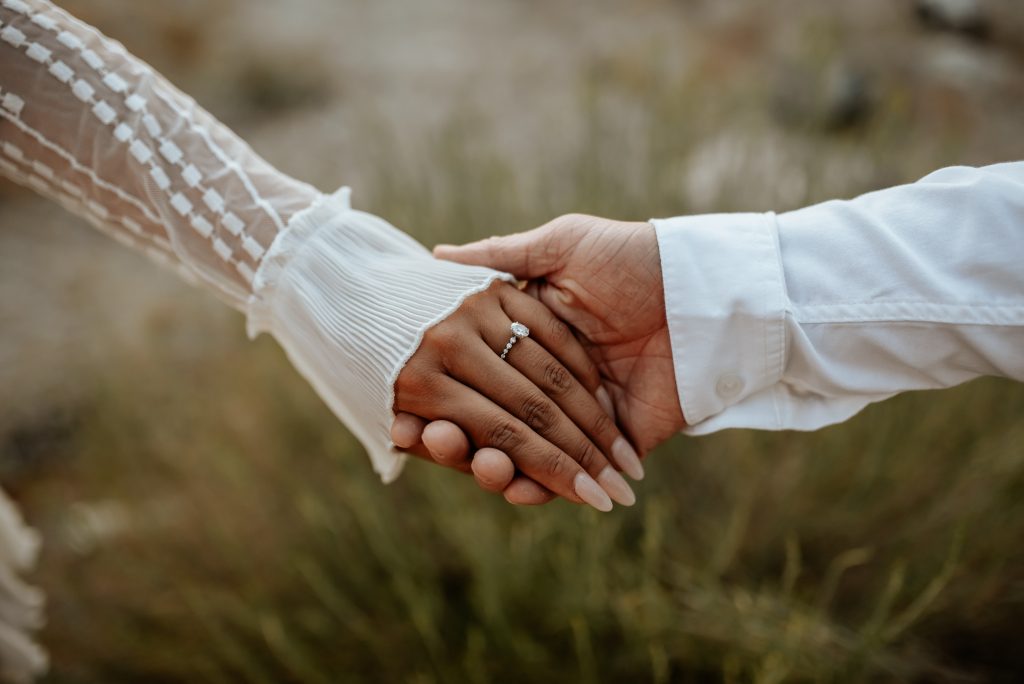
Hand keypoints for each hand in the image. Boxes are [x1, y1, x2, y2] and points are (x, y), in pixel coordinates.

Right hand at [394, 214, 685, 502]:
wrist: (703, 289)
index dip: (439, 399)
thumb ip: (502, 256)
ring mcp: (582, 416)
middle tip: (434, 440)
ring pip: (525, 457)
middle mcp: (550, 382)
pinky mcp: (616, 444)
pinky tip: (519, 485)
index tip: (403, 413)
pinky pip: (574, 477)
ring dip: (496, 469)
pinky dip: (545, 489)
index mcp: (531, 340)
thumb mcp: (562, 246)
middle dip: (460, 440)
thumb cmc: (631, 257)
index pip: (474, 379)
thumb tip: (435, 255)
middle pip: (491, 424)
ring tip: (482, 464)